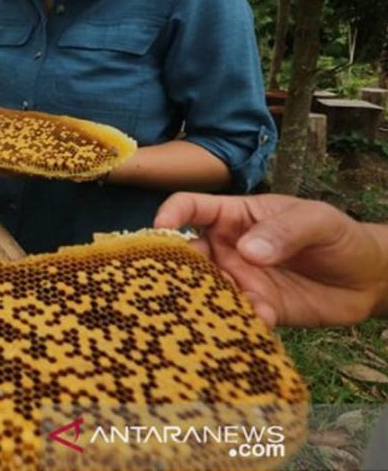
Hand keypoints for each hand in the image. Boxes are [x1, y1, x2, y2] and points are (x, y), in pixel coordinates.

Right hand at [155, 193, 387, 327]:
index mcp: (234, 217)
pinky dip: (242, 321)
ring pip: (207, 291)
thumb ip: (284, 231)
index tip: (161, 228)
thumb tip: (247, 251)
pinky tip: (261, 320)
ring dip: (207, 300)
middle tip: (176, 282)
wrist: (369, 278)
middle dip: (178, 269)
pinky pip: (239, 318)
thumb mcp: (317, 221)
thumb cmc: (337, 236)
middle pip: (188, 256)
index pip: (192, 208)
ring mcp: (240, 281)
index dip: (172, 214)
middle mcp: (227, 250)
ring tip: (216, 309)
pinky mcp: (257, 310)